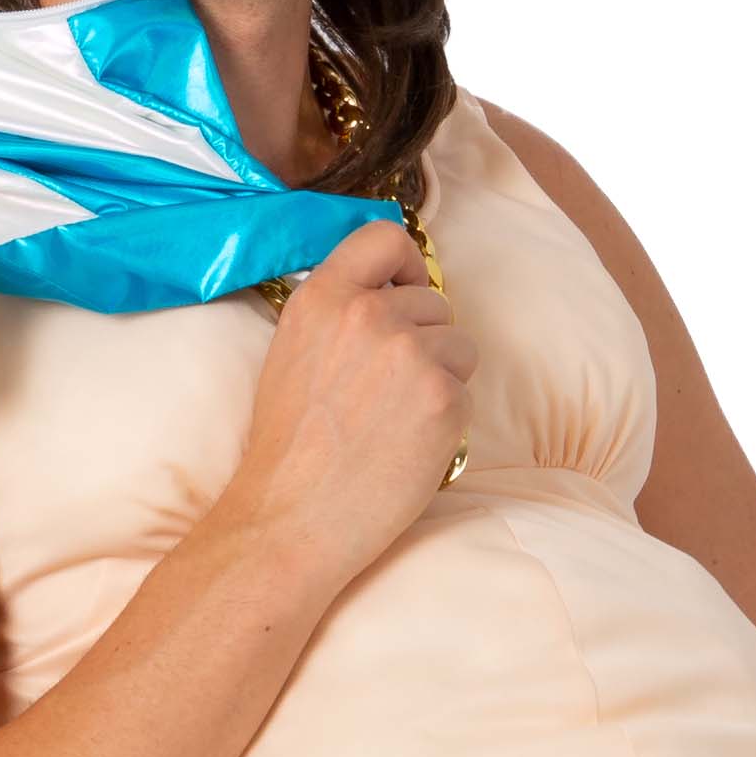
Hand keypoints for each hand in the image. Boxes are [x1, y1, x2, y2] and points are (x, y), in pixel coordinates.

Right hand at [230, 218, 476, 594]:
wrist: (293, 519)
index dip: (408, 264)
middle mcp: (369, 315)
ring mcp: (410, 354)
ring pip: (460, 346)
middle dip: (425, 340)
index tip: (406, 290)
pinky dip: (446, 421)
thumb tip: (392, 298)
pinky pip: (465, 393)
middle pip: (434, 301)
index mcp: (324, 297)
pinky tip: (406, 446)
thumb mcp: (294, 352)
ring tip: (396, 421)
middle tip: (389, 392)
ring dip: (441, 379)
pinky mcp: (443, 399)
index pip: (386, 237)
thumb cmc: (290, 449)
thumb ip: (340, 313)